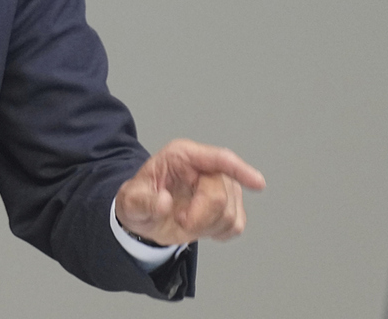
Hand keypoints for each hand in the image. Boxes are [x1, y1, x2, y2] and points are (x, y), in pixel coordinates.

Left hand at [115, 138, 264, 246]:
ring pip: (231, 213)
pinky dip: (219, 232)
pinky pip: (236, 225)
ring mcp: (221, 186)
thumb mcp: (129, 201)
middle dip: (201, 216)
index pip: (218, 158)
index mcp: (183, 156)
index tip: (258, 183)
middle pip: (221, 194)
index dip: (239, 170)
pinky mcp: (228, 207)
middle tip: (181, 222)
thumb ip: (142, 202)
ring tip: (186, 221)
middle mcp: (205, 168)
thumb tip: (164, 203)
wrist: (143, 215)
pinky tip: (202, 228)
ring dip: (208, 226)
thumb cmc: (138, 200)